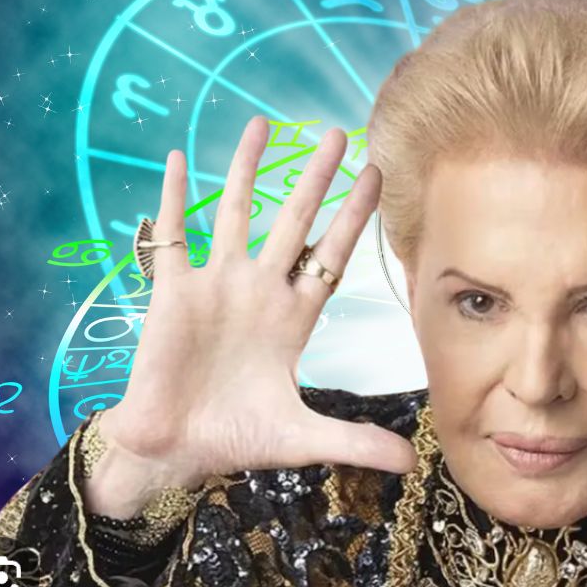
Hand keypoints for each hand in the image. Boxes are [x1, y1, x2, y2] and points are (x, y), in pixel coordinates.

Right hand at [88, 116, 416, 515]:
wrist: (173, 450)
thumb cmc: (235, 439)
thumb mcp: (303, 438)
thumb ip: (355, 442)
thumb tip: (413, 462)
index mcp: (293, 317)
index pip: (331, 255)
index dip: (353, 217)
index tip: (378, 177)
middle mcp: (259, 291)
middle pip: (293, 221)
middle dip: (315, 179)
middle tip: (339, 133)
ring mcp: (216, 287)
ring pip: (236, 214)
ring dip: (247, 171)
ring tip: (261, 124)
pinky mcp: (173, 294)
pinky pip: (174, 236)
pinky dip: (176, 198)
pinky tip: (179, 157)